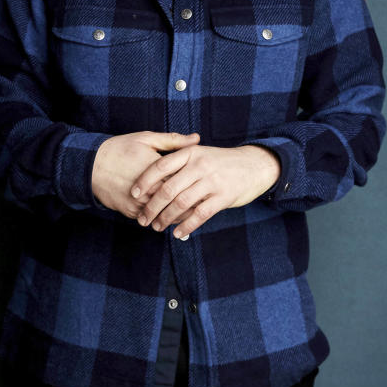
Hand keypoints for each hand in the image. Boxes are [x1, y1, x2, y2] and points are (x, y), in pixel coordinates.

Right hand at [91, 131, 200, 218]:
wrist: (91, 165)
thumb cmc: (120, 148)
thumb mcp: (146, 139)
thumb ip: (173, 140)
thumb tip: (197, 139)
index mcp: (157, 170)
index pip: (185, 182)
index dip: (198, 186)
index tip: (210, 187)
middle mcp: (150, 189)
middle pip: (178, 202)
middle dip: (193, 205)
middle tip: (207, 204)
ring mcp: (140, 203)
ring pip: (166, 215)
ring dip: (179, 217)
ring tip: (193, 215)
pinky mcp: (131, 212)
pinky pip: (151, 220)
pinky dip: (162, 220)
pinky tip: (172, 219)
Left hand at [131, 144, 280, 238]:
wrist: (254, 165)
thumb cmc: (220, 162)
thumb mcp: (200, 153)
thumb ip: (179, 161)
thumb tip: (152, 178)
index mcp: (190, 153)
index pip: (160, 166)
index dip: (144, 181)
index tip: (133, 194)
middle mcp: (199, 165)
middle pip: (168, 188)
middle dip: (152, 206)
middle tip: (143, 219)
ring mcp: (212, 181)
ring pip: (181, 203)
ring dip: (166, 218)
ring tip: (157, 227)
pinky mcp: (223, 196)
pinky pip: (200, 214)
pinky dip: (187, 225)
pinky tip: (178, 233)